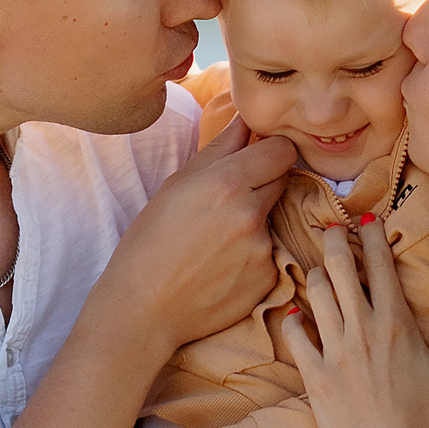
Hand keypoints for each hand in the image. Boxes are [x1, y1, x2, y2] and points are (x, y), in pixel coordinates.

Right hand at [94, 119, 294, 355]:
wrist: (145, 308)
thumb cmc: (150, 241)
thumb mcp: (176, 185)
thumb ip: (219, 149)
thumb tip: (247, 119)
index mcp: (226, 183)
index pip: (283, 150)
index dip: (273, 151)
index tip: (259, 156)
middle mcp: (251, 214)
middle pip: (284, 180)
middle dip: (264, 182)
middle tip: (229, 199)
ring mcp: (263, 248)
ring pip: (274, 218)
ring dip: (255, 221)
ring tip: (217, 241)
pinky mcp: (268, 278)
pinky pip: (271, 253)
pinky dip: (253, 255)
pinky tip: (222, 266)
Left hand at [284, 216, 428, 427]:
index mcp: (397, 324)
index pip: (379, 265)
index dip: (371, 236)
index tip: (366, 219)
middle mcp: (362, 330)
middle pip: (338, 267)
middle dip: (333, 240)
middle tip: (331, 229)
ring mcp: (334, 351)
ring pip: (314, 294)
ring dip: (315, 274)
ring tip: (318, 269)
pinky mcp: (314, 375)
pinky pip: (294, 335)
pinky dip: (293, 319)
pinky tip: (296, 314)